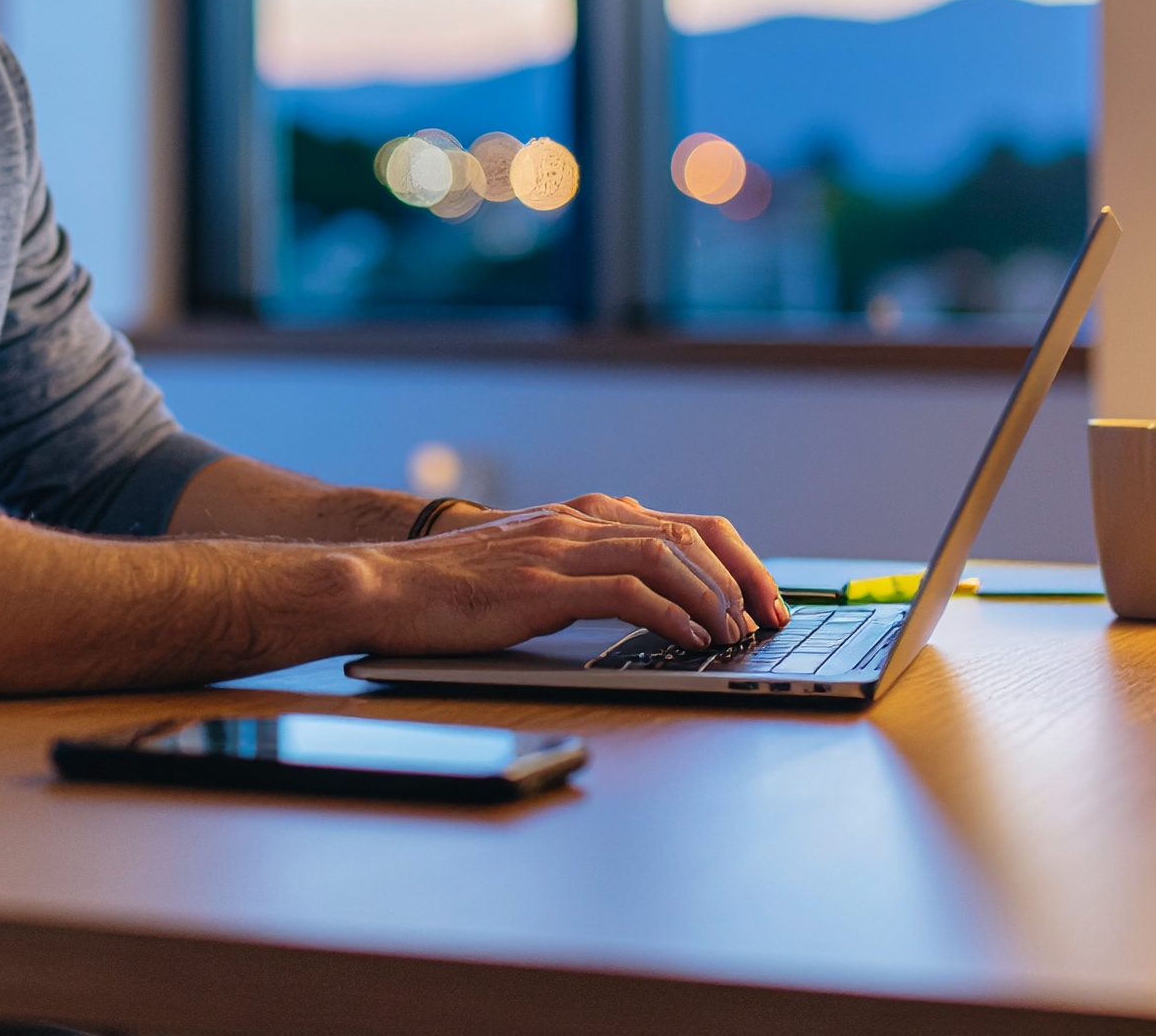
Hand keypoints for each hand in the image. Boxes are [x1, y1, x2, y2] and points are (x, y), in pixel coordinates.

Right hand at [360, 499, 785, 656]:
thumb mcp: (531, 568)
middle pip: (687, 533)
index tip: (763, 596)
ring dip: (714, 596)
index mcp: (580, 516)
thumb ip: (583, 571)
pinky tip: (693, 639)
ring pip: (665, 555)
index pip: (681, 523)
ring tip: (738, 633)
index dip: (733, 558)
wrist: (383, 586)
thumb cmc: (452, 589)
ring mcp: (559, 548)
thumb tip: (646, 602)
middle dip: (742, 576)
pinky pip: (626, 592)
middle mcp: (577, 522)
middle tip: (771, 618)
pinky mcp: (541, 585)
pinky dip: (672, 614)